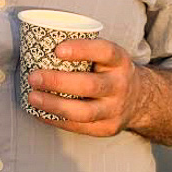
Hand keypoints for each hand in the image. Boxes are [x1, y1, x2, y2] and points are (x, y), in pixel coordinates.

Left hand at [27, 38, 144, 136]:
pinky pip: (80, 127)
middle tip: (34, 77)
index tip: (57, 49)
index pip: (104, 51)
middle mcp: (120, 85)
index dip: (81, 49)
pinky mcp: (108, 128)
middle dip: (58, 82)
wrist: (138, 98)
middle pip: (90, 85)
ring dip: (55, 105)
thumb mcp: (104, 54)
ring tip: (33, 97)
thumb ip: (81, 49)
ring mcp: (116, 109)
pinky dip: (56, 119)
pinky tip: (39, 112)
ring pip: (85, 111)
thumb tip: (40, 43)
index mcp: (119, 60)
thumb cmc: (108, 69)